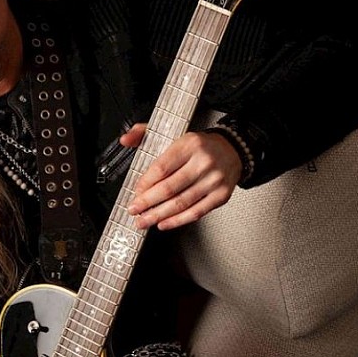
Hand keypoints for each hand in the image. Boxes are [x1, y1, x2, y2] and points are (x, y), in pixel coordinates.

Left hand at [121, 123, 241, 229]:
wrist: (232, 150)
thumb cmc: (199, 146)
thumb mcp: (173, 133)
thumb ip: (145, 133)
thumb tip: (126, 139)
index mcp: (189, 145)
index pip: (162, 167)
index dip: (145, 183)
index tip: (136, 192)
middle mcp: (203, 162)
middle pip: (169, 188)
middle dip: (147, 202)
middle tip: (134, 210)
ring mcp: (213, 180)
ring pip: (181, 202)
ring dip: (159, 215)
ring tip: (144, 220)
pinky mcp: (221, 195)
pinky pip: (196, 212)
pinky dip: (178, 220)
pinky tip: (164, 223)